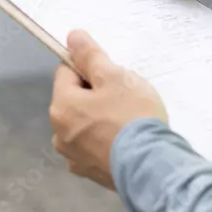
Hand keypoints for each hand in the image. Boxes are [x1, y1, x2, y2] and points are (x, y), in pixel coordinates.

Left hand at [49, 30, 166, 188]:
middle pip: (75, 101)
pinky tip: (127, 142)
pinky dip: (107, 142)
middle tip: (125, 98)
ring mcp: (74, 158)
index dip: (90, 69)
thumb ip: (90, 56)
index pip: (67, 73)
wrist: (151, 166)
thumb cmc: (132, 116)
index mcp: (61, 107)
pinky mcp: (91, 174)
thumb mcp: (114, 77)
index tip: (113, 75)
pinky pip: (95, 148)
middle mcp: (59, 134)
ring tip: (129, 122)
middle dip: (96, 96)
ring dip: (100, 120)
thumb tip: (72, 36)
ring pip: (85, 126)